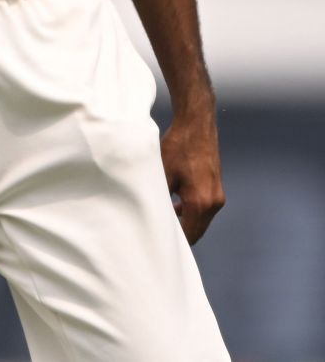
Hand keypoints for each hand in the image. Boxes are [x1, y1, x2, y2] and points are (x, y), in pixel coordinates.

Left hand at [161, 108, 223, 243]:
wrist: (196, 127)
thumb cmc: (178, 149)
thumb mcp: (163, 176)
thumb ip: (160, 199)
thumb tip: (152, 214)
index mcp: (201, 203)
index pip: (190, 234)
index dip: (175, 241)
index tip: (160, 243)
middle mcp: (214, 203)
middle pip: (197, 229)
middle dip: (181, 233)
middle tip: (160, 235)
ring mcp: (218, 195)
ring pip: (201, 219)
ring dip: (185, 221)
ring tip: (165, 220)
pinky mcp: (216, 188)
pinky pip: (204, 208)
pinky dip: (191, 211)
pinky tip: (175, 205)